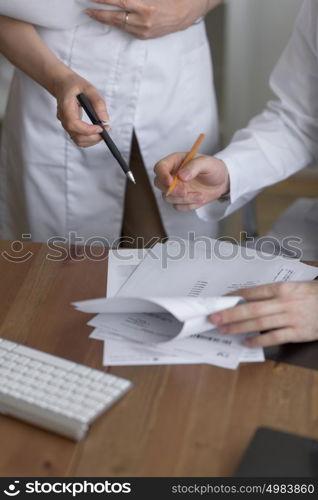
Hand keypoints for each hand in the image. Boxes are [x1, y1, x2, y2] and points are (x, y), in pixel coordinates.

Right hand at [54, 72, 108, 146]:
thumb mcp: (89, 88)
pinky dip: (89, 139)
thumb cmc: (75, 85)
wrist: (62, 85)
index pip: (74, 124)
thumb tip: (105, 119)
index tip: (101, 128)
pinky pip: (79, 138)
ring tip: (104, 131)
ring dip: (92, 140)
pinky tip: (97, 131)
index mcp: (65, 107)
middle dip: (94, 137)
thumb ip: (98, 102)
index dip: (88, 130)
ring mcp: (66, 125)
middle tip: (107, 129)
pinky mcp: (70, 128)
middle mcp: (63, 119)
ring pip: (78, 141)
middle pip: (77, 137)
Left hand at [86, 0, 221, 39]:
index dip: (103, 0)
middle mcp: (143, 21)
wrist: (186, 12)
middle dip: (98, 13)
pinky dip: (117, 23)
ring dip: (105, 19)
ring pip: (119, 25)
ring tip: (93, 13)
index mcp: (146, 7)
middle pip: (115, 17)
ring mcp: (143, 31)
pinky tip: (110, 19)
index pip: (118, 1)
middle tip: (86, 9)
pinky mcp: (144, 36)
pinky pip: (126, 29)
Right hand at [154, 153, 228, 210]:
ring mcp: (175, 188)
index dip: (162, 175)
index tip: (170, 182)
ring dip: (185, 199)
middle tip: (185, 192)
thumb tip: (181, 176)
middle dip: (172, 190)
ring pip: (168, 197)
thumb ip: (194, 166)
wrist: (222, 182)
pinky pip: (178, 206)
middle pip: (159, 184)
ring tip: (201, 195)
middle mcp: (172, 175)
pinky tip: (200, 198)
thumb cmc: (213, 168)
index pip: (160, 167)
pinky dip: (189, 205)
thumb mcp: (207, 163)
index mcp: (175, 162)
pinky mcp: (180, 200)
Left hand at [209, 281, 317, 347]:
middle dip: (229, 314)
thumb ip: (273, 293)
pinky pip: (274, 337)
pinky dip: (259, 340)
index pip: (252, 291)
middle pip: (251, 308)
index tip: (220, 301)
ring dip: (238, 327)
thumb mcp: (294, 287)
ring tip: (224, 330)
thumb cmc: (314, 295)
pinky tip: (246, 342)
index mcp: (282, 288)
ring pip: (258, 322)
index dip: (234, 297)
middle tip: (213, 317)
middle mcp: (284, 301)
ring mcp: (291, 317)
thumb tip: (248, 299)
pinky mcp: (298, 332)